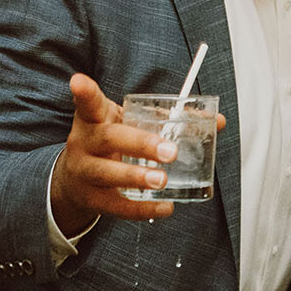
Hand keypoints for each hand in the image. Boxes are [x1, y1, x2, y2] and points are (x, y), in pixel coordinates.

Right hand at [48, 73, 224, 233]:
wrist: (73, 180)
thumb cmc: (110, 143)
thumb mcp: (128, 123)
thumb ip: (169, 119)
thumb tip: (217, 121)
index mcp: (94, 119)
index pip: (89, 103)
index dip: (85, 92)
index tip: (79, 81)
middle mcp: (85, 142)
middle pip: (109, 138)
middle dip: (141, 143)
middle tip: (170, 151)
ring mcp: (85, 172)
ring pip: (108, 173)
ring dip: (137, 177)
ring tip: (162, 179)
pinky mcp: (91, 199)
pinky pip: (116, 206)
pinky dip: (142, 209)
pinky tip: (165, 206)